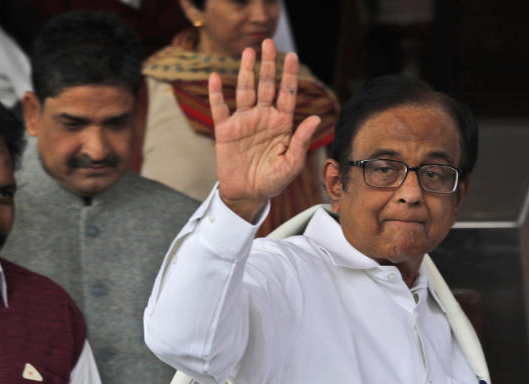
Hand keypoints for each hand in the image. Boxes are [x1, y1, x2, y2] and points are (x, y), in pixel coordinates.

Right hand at [211, 39, 321, 221]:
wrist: (248, 195)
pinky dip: (216, 93)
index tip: (292, 56)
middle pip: (266, 85)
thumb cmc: (272, 182)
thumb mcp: (291, 164)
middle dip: (267, 64)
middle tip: (267, 43)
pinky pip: (220, 108)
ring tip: (247, 52)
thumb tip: (314, 118)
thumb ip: (301, 141)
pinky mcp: (225, 130)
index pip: (287, 94)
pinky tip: (215, 76)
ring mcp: (244, 122)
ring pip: (245, 90)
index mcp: (281, 123)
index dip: (289, 75)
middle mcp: (263, 117)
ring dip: (246, 71)